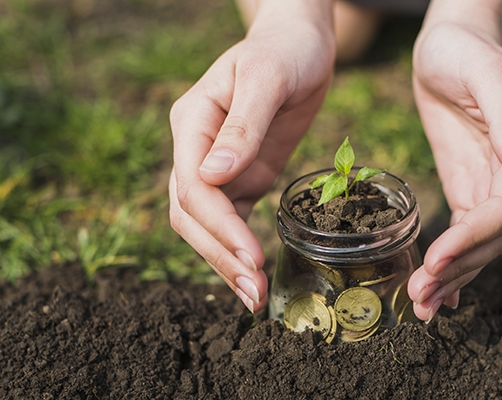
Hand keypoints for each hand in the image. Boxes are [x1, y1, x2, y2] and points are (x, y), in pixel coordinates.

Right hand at [169, 1, 334, 312]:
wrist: (301, 45)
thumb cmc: (283, 50)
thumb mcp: (266, 78)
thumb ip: (242, 126)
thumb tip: (213, 176)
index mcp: (193, 123)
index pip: (193, 187)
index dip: (219, 225)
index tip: (250, 255)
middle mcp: (198, 150)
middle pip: (193, 216)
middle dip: (220, 256)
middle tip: (254, 292)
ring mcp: (220, 167)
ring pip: (209, 225)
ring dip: (228, 262)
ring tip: (256, 296)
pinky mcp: (245, 176)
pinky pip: (233, 219)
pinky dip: (240, 248)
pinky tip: (255, 273)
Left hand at [407, 4, 501, 321]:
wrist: (449, 44)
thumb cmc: (467, 51)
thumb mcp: (487, 74)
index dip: (472, 238)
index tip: (436, 259)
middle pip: (495, 236)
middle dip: (459, 268)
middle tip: (421, 296)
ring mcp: (496, 183)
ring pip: (483, 243)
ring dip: (455, 275)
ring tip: (422, 304)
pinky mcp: (471, 186)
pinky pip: (467, 232)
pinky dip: (454, 262)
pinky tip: (438, 290)